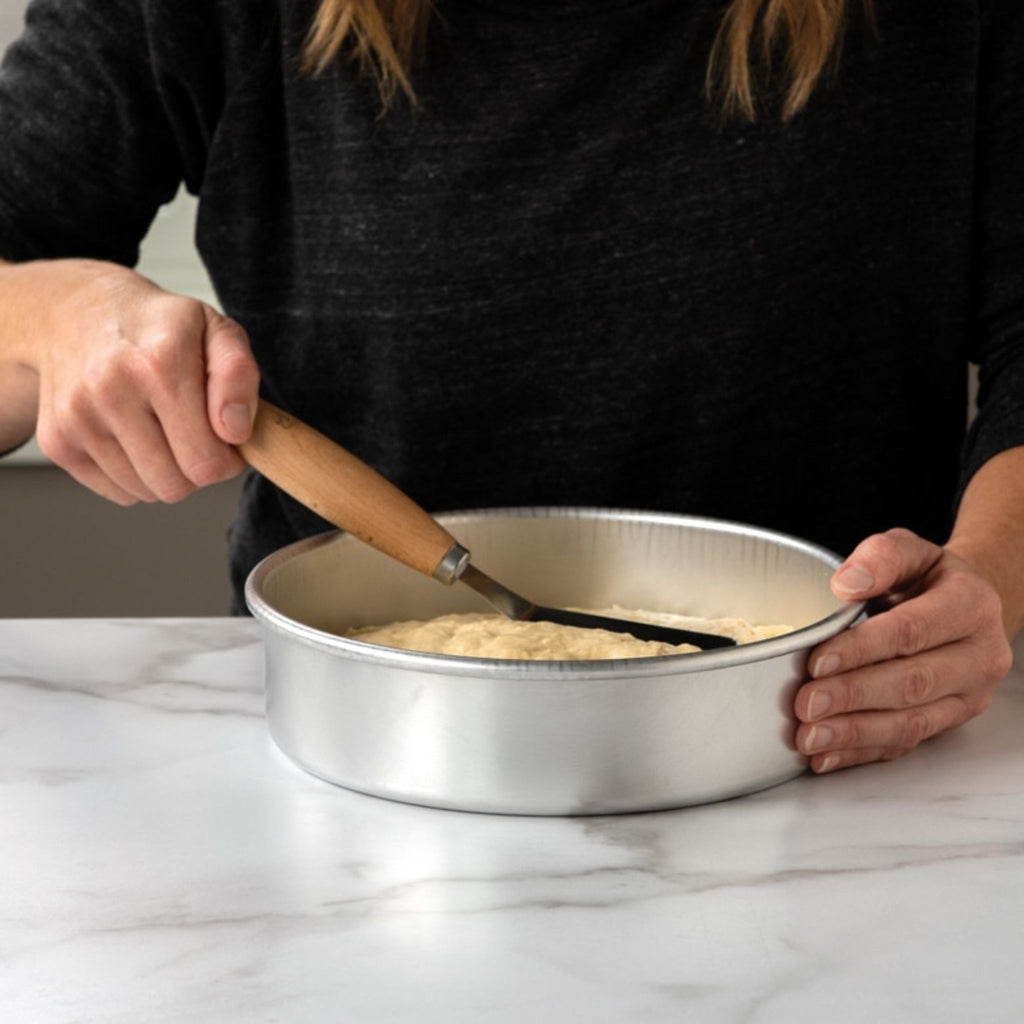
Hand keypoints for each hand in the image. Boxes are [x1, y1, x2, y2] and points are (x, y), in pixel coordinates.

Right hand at [12, 259, 258, 504]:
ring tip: (163, 432)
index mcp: (160, 363)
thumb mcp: (215, 330)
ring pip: (146, 493)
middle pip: (175, 486)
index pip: (206, 460)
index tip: (226, 440)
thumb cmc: (159, 328)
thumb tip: (235, 431)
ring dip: (165, 474)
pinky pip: (118, 493)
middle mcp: (110, 390)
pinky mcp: (57, 442)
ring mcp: (77, 418)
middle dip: (197, 470)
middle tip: (196, 437)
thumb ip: (238, 376)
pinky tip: (133, 437)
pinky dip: (135, 476)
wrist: (78, 313)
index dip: (227, 460)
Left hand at [794, 527, 1012, 772]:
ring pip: (911, 722)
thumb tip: (846, 583)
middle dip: (852, 696)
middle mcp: (979, 656)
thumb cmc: (927, 577)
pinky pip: (906, 743)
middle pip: (911, 683)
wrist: (964, 604)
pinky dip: (861, 752)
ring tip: (809, 736)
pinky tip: (826, 754)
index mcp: (970, 606)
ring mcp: (968, 696)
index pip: (911, 631)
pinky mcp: (950, 721)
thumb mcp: (908, 550)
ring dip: (854, 733)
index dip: (862, 649)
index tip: (817, 661)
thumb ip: (880, 558)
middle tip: (805, 704)